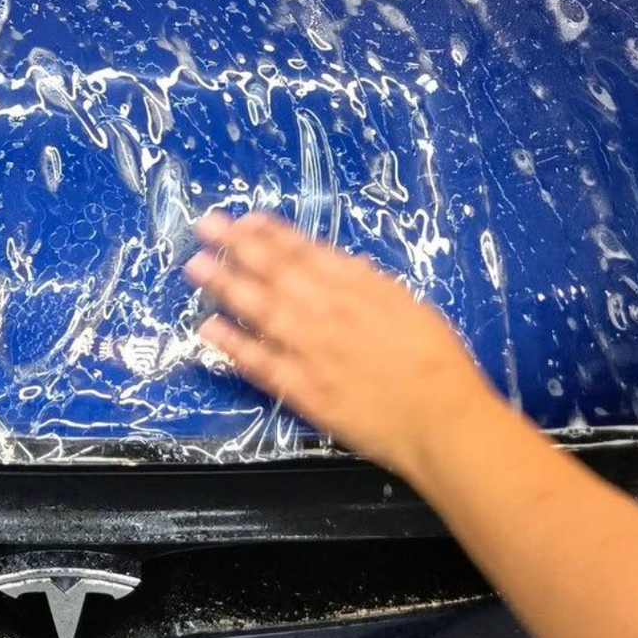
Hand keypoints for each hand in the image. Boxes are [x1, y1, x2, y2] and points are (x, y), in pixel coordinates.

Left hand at [188, 211, 495, 482]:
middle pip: (275, 272)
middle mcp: (329, 310)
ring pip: (260, 309)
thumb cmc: (437, 360)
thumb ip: (364, 282)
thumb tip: (327, 262)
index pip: (305, 252)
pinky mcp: (304, 389)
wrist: (442, 419)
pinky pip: (260, 363)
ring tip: (195, 266)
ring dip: (225, 284)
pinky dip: (232, 344)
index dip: (271, 233)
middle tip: (204, 226)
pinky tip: (207, 327)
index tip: (244, 218)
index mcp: (358, 286)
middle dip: (236, 246)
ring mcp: (312, 350)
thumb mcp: (406, 303)